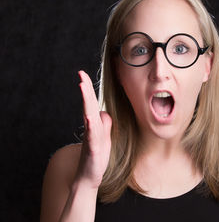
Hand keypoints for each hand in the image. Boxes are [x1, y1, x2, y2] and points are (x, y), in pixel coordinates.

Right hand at [75, 70, 111, 188]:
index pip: (91, 103)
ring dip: (86, 101)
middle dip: (85, 89)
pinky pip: (91, 134)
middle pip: (88, 105)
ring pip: (89, 115)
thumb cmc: (97, 157)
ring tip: (82, 86)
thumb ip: (105, 124)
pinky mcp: (92, 148)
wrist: (89, 177)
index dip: (88, 90)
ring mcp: (91, 137)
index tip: (84, 75)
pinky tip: (89, 116)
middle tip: (80, 74)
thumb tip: (104, 112)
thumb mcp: (105, 138)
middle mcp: (91, 128)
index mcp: (95, 124)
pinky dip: (90, 124)